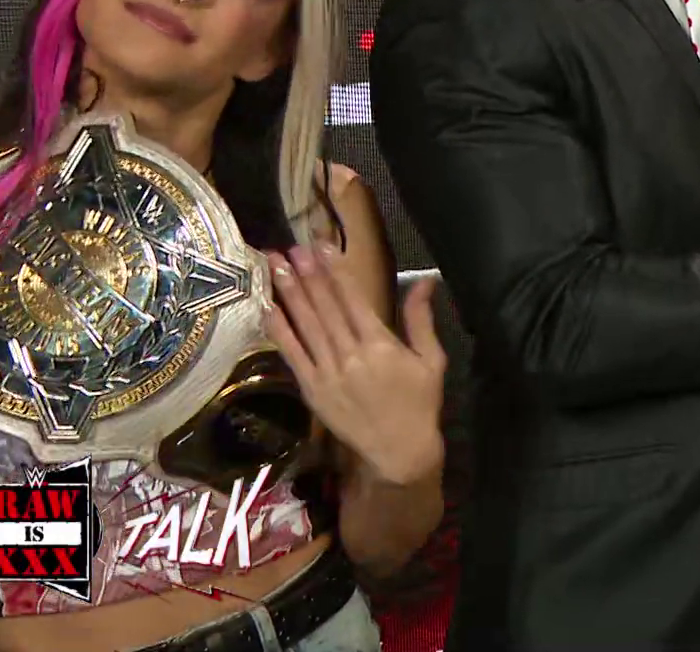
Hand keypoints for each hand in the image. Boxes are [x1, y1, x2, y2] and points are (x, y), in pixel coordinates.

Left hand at [265, 246, 447, 485]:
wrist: (399, 452)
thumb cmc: (420, 404)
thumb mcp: (432, 360)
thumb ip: (421, 320)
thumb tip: (425, 281)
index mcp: (381, 344)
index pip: (352, 298)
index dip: (335, 271)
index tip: (320, 246)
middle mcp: (351, 355)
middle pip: (324, 307)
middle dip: (306, 274)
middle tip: (290, 248)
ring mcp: (328, 373)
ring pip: (305, 325)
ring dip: (289, 294)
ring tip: (274, 267)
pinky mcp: (313, 390)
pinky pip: (292, 356)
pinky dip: (280, 332)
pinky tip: (268, 309)